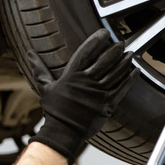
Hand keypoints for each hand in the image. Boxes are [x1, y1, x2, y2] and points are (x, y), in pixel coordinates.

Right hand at [27, 29, 137, 163]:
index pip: (86, 52)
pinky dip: (130, 79)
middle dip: (115, 49)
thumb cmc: (54, 110)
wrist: (63, 132)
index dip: (96, 40)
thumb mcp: (45, 87)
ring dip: (125, 62)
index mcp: (72, 76)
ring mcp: (99, 94)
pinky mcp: (108, 105)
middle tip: (122, 41)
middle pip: (105, 61)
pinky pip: (122, 89)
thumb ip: (39, 69)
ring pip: (116, 73)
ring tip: (130, 53)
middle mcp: (87, 83)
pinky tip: (135, 71)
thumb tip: (29, 53)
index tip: (104, 32)